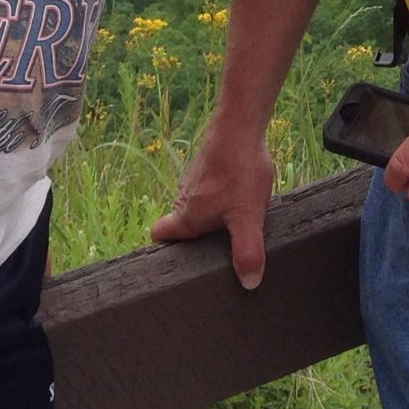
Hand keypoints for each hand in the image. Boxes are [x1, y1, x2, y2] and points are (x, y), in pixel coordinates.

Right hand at [150, 122, 276, 289]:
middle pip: (180, 224)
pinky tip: (240, 197)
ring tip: (232, 225)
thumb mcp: (247, 216)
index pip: (160, 237)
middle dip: (195, 238)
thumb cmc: (239, 171)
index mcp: (185, 217)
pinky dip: (220, 196)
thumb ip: (247, 251)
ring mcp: (194, 180)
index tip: (182, 262)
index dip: (166, 252)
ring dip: (210, 215)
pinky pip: (209, 189)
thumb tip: (249, 284)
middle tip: (216, 248)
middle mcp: (183, 199)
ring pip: (195, 206)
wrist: (241, 125)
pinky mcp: (208, 166)